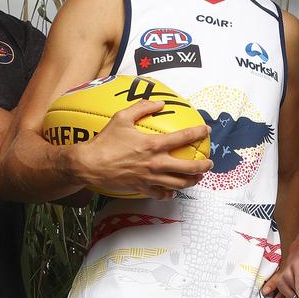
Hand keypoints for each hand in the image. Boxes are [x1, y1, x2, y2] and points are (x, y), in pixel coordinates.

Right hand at [76, 100, 212, 198]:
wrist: (89, 165)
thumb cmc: (104, 141)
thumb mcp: (122, 118)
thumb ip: (142, 107)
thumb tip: (159, 103)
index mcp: (153, 144)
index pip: (183, 138)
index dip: (198, 133)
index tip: (206, 130)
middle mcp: (155, 163)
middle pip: (188, 168)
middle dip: (203, 166)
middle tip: (209, 163)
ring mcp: (150, 178)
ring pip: (179, 184)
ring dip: (192, 181)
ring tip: (197, 178)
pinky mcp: (142, 188)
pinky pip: (161, 194)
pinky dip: (170, 193)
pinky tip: (173, 191)